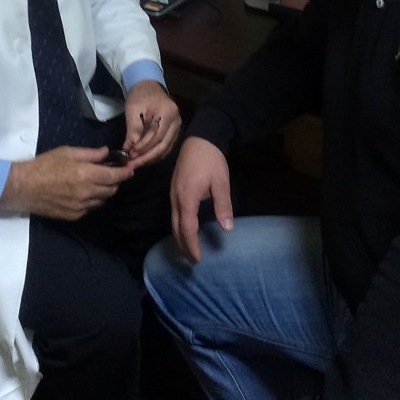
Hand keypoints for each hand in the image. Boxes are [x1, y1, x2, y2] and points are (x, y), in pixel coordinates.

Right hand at [0, 146, 132, 219]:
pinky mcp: (73, 216)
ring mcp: (80, 206)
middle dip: (115, 182)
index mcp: (86, 175)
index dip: (125, 173)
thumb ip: (90, 154)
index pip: (115, 177)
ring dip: (104, 192)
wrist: (24, 187)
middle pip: (111, 190)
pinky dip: (91, 201)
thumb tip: (106, 153)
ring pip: (102, 201)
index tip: (130, 169)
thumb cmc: (44, 165)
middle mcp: (87, 193)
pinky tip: (84, 194)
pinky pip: (90, 209)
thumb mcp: (67, 152)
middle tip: (111, 174)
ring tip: (97, 183)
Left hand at [120, 79, 180, 167]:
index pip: (156, 136)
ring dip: (150, 158)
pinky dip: (155, 154)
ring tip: (136, 163)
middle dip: (146, 157)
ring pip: (165, 148)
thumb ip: (133, 128)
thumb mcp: (133, 109)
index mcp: (168, 112)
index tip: (130, 154)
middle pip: (163, 145)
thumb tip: (130, 148)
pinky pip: (166, 146)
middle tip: (132, 164)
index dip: (143, 147)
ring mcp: (177, 127)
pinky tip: (143, 158)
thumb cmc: (140, 95)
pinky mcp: (174, 131)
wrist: (148, 86)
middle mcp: (177, 121)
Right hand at [170, 136, 233, 262]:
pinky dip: (178, 226)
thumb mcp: (221, 183)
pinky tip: (185, 229)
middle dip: (183, 245)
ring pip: (172, 221)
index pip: (187, 228)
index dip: (191, 245)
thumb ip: (223, 206)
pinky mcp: (174, 189)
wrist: (200, 139)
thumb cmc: (211, 161)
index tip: (198, 259)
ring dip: (179, 237)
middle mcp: (176, 198)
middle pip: (176, 228)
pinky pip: (173, 213)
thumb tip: (227, 228)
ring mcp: (172, 193)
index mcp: (187, 198)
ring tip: (189, 249)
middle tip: (193, 260)